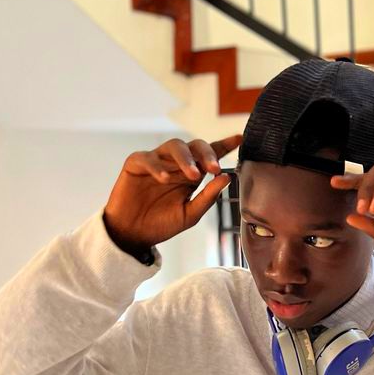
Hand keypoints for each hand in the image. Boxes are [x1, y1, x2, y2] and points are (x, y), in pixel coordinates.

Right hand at [103, 133, 241, 251]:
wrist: (134, 235)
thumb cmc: (162, 224)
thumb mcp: (190, 214)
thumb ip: (208, 197)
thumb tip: (226, 178)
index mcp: (191, 174)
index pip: (210, 155)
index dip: (224, 145)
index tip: (239, 139)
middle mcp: (175, 164)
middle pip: (194, 146)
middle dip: (206, 154)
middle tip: (214, 168)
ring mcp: (156, 162)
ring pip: (173, 145)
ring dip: (185, 158)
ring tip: (193, 175)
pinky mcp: (136, 164)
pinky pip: (147, 158)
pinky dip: (157, 166)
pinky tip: (165, 179)